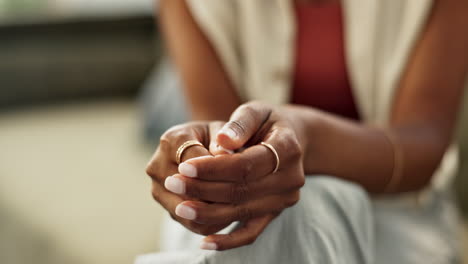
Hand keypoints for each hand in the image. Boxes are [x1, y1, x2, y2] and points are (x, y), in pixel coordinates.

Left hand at [163, 102, 305, 249]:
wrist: (288, 140)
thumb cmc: (266, 122)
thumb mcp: (255, 111)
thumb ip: (239, 124)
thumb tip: (222, 142)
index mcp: (287, 148)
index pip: (245, 164)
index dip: (213, 168)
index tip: (184, 166)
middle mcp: (291, 178)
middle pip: (241, 190)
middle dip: (203, 189)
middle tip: (172, 182)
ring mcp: (283, 200)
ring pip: (242, 212)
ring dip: (208, 213)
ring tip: (180, 207)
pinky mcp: (274, 213)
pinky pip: (251, 233)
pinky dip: (229, 241)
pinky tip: (205, 242)